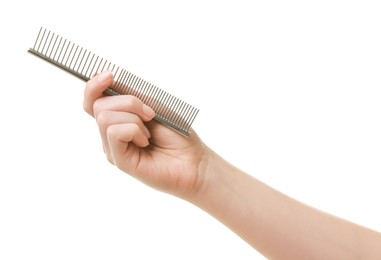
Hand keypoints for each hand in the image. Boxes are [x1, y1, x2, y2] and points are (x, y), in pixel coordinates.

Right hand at [83, 71, 207, 197]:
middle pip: (97, 105)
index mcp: (118, 118)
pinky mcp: (118, 161)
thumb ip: (129, 94)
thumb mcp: (154, 105)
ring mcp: (113, 148)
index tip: (110, 75)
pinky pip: (114, 132)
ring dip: (134, 117)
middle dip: (128, 102)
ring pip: (104, 117)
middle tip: (151, 114)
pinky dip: (135, 130)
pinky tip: (146, 141)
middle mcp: (111, 133)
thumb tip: (104, 77)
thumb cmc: (177, 134)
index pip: (92, 100)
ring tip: (150, 132)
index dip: (94, 85)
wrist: (194, 160)